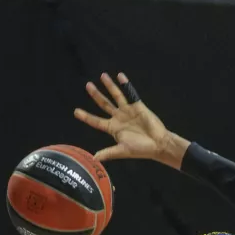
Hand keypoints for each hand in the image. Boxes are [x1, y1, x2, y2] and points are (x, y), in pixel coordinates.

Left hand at [74, 73, 189, 168]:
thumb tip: (94, 158)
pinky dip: (126, 85)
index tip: (76, 111)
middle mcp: (118, 118)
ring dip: (110, 86)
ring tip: (102, 76)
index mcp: (113, 128)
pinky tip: (120, 76)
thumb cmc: (141, 149)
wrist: (158, 144)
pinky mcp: (138, 106)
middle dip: (96, 95)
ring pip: (116, 96)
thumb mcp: (122, 150)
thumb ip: (108, 152)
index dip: (86, 116)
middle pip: (104, 104)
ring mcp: (128, 111)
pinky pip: (131, 93)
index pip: (96, 121)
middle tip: (88, 85)